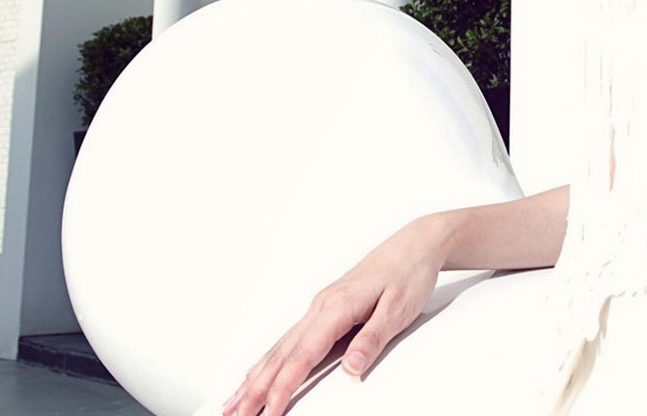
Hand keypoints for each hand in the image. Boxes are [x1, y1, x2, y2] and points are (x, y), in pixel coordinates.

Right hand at [221, 215, 450, 415]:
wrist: (413, 246)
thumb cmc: (408, 274)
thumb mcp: (398, 309)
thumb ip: (372, 340)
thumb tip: (351, 370)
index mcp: (336, 307)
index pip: (302, 356)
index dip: (282, 387)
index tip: (269, 411)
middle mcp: (320, 307)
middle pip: (280, 355)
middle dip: (255, 388)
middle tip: (234, 415)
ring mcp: (318, 308)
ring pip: (278, 348)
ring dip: (254, 377)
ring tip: (233, 402)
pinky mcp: (323, 309)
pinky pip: (288, 339)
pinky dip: (267, 360)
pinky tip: (256, 372)